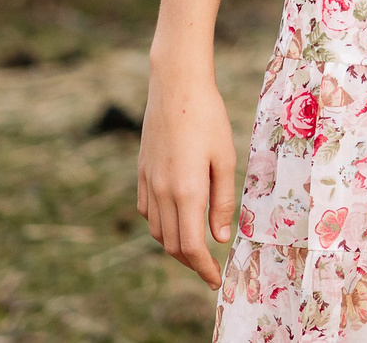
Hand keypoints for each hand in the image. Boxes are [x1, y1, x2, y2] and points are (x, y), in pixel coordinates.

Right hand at [136, 62, 236, 287]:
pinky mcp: (141, 174)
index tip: (216, 280)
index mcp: (186, 191)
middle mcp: (162, 193)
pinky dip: (162, 225)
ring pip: (158, 231)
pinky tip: (178, 219)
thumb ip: (223, 201)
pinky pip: (147, 212)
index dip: (204, 269)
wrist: (176, 87)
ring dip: (176, 245)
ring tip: (198, 247)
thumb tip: (219, 238)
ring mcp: (147, 184)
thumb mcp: (225, 158)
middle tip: (211, 269)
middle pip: (172, 245)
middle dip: (192, 263)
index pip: (192, 246)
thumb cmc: (209, 119)